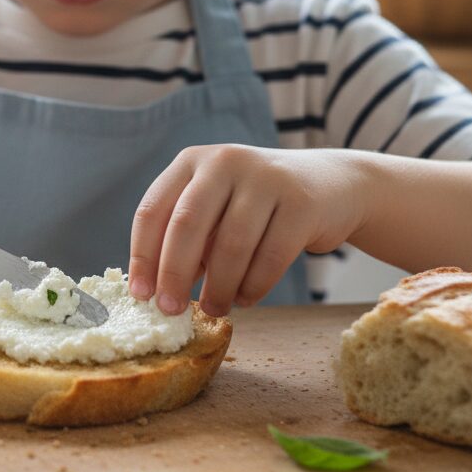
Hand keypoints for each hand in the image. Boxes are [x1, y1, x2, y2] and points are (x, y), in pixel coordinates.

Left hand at [128, 145, 368, 316]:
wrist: (331, 186)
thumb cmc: (257, 207)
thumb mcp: (216, 208)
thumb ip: (187, 238)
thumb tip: (155, 290)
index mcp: (192, 162)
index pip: (153, 210)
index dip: (143, 257)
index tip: (140, 295)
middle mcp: (225, 162)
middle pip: (187, 226)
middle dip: (175, 275)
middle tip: (170, 310)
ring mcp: (265, 178)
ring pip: (230, 246)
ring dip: (218, 288)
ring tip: (216, 308)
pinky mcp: (300, 202)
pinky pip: (270, 257)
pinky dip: (253, 286)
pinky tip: (246, 297)